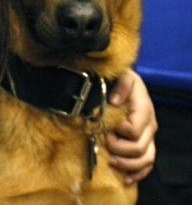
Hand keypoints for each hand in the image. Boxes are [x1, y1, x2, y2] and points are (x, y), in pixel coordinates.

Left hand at [106, 69, 156, 183]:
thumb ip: (122, 86)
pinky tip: (126, 178)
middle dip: (119, 148)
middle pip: (138, 148)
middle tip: (104, 142)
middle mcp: (149, 126)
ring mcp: (148, 137)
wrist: (125, 83)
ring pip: (145, 160)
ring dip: (127, 164)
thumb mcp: (123, 76)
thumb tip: (114, 100)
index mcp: (144, 110)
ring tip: (111, 161)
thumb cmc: (122, 79)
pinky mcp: (145, 145)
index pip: (133, 130)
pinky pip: (147, 165)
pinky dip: (137, 173)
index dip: (118, 132)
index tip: (105, 127)